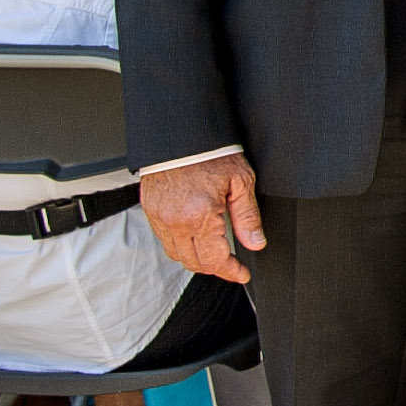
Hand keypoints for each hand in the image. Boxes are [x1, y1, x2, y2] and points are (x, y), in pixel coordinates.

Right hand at [141, 155, 265, 282]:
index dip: (230, 272)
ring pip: (176, 254)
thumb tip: (254, 242)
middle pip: (194, 262)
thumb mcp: (241, 181)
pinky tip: (194, 237)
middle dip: (215, 268)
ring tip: (213, 253)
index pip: (214, 260)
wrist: (180, 132)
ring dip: (195, 259)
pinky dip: (180, 245)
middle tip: (231, 264)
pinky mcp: (150, 210)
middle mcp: (176, 221)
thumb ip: (247, 216)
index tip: (241, 273)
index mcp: (200, 215)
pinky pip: (164, 239)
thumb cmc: (211, 152)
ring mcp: (159, 217)